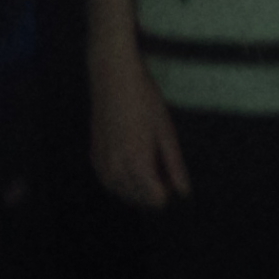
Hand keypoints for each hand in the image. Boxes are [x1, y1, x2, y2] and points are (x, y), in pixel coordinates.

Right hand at [88, 47, 187, 211]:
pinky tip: (131, 163)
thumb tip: (183, 192)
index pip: (156, 200)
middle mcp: (115, 169)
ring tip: (148, 161)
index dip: (168, 189)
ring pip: (123, 193)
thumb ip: (175, 166)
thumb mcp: (166, 132)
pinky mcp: (94, 156)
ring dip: (137, 187)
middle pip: (139, 200)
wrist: (114, 77)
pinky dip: (122, 180)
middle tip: (161, 163)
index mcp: (136, 164)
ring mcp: (102, 163)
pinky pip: (110, 182)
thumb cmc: (144, 100)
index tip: (171, 172)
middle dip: (153, 189)